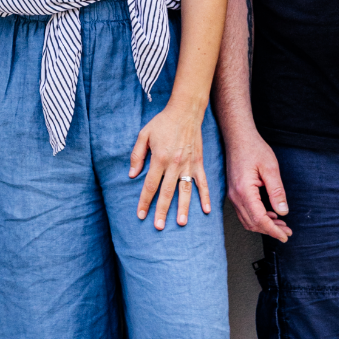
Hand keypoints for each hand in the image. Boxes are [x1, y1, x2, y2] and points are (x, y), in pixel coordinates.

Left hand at [128, 101, 210, 229]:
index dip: (144, 201)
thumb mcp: (144, 134)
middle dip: (162, 211)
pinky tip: (206, 210)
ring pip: (185, 190)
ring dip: (183, 208)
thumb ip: (137, 155)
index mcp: (159, 158)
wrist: (185, 111)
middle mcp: (174, 164)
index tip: (140, 214)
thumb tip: (132, 175)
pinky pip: (202, 182)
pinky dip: (205, 196)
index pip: (150, 185)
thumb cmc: (162, 122)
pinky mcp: (198, 163)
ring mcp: (188, 164)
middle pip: (167, 192)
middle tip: (158, 226)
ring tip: (181, 223)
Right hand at [224, 124, 290, 240]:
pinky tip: (270, 214)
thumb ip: (277, 191)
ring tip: (281, 225)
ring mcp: (232, 194)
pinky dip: (257, 217)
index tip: (285, 236)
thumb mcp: (270, 168)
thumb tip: (283, 211)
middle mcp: (235, 195)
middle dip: (270, 230)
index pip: (259, 218)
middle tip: (287, 232)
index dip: (273, 230)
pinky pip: (244, 211)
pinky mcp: (234, 191)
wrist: (238, 137)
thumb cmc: (253, 148)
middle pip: (252, 223)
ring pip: (247, 219)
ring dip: (264, 225)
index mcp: (244, 190)